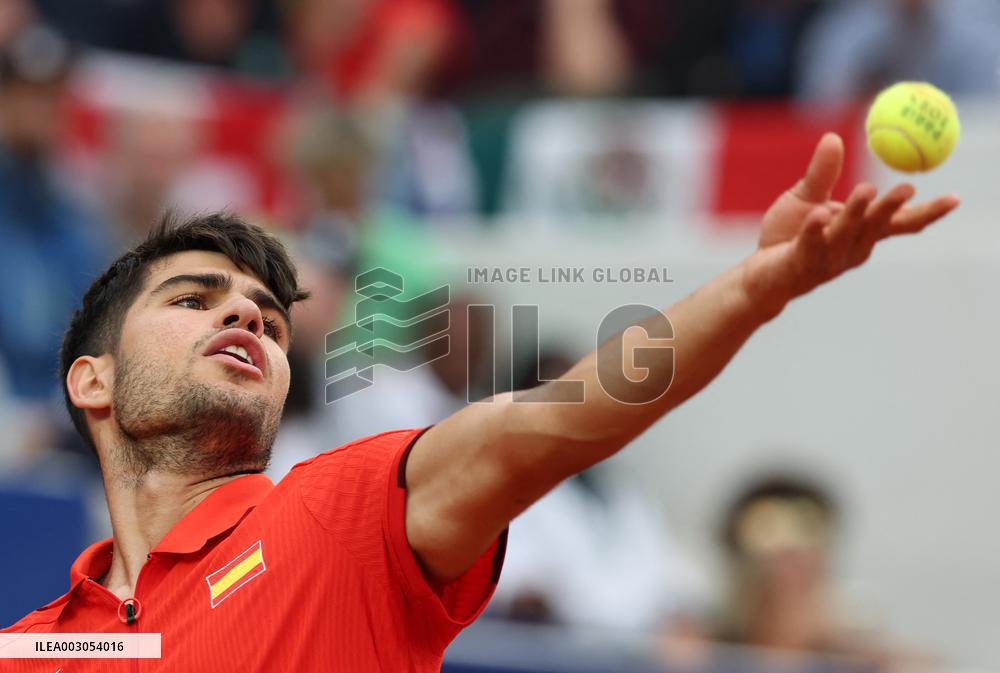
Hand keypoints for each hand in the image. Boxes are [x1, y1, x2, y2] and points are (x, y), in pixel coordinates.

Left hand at [744, 132, 959, 316]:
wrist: (760, 275)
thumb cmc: (789, 236)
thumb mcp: (806, 198)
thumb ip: (822, 174)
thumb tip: (834, 137)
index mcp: (861, 234)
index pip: (899, 224)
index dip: (927, 212)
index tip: (954, 198)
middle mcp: (851, 250)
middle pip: (876, 228)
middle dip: (891, 208)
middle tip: (907, 188)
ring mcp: (827, 261)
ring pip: (845, 235)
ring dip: (857, 214)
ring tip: (867, 190)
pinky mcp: (800, 265)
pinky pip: (810, 246)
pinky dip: (816, 231)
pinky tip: (819, 216)